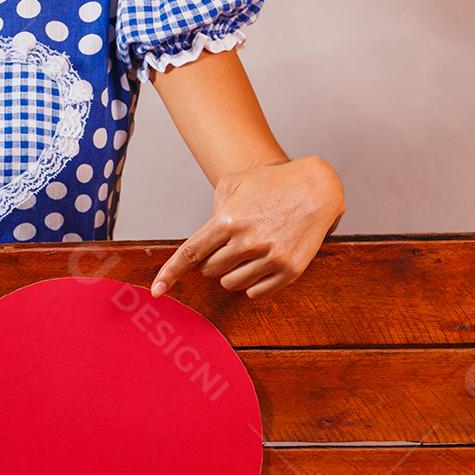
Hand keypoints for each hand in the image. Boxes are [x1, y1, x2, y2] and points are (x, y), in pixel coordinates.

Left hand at [149, 155, 345, 302]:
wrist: (317, 186)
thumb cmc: (272, 183)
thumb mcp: (234, 183)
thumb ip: (213, 209)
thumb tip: (204, 241)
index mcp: (227, 220)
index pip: (190, 254)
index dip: (170, 274)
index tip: (157, 291)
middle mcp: (246, 241)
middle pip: (210, 270)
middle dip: (213, 261)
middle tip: (231, 245)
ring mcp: (269, 258)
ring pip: (231, 283)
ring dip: (233, 272)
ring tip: (250, 252)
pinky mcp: (289, 270)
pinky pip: (256, 292)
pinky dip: (253, 283)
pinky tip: (262, 264)